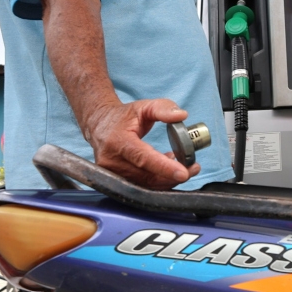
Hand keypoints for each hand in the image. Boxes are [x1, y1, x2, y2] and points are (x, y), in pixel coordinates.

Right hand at [83, 98, 199, 189]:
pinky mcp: (115, 180)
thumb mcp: (144, 106)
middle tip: (193, 168)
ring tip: (184, 168)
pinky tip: (168, 169)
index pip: (143, 158)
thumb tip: (182, 115)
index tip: (183, 173)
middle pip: (146, 176)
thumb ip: (163, 108)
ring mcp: (112, 173)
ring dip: (167, 180)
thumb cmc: (123, 117)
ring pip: (145, 184)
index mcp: (118, 141)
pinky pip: (140, 185)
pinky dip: (157, 181)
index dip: (164, 167)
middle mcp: (111, 160)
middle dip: (172, 176)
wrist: (99, 125)